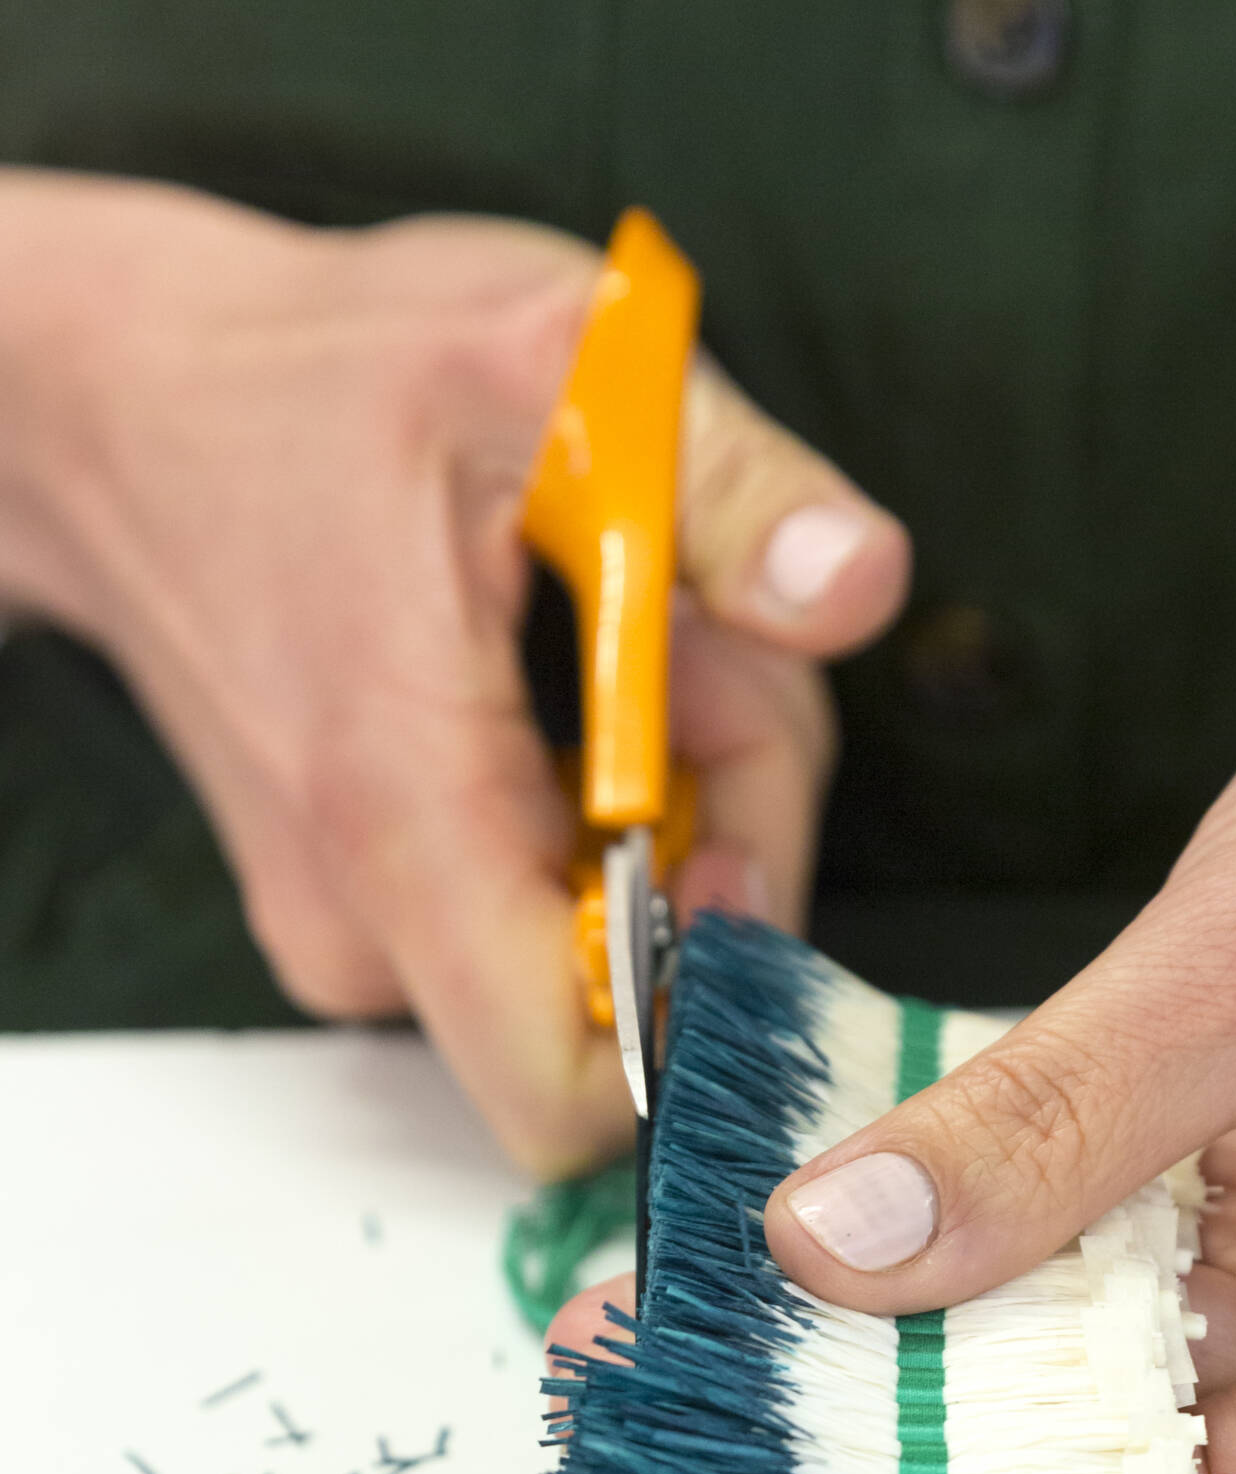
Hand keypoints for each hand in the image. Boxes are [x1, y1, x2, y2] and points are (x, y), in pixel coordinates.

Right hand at [0, 173, 908, 1174]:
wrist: (122, 410)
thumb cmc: (313, 378)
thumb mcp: (549, 361)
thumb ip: (725, 482)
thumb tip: (854, 586)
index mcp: (401, 816)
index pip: (569, 1092)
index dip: (702, 1005)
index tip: (732, 839)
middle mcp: (366, 920)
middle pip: (637, 1004)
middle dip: (728, 831)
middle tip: (700, 642)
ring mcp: (361, 934)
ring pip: (614, 954)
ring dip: (685, 806)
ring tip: (630, 634)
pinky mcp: (372, 919)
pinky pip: (557, 919)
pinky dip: (617, 815)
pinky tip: (583, 684)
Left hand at [761, 508, 1235, 1473]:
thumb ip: (1056, 1116)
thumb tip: (853, 1242)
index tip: (820, 1438)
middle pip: (1155, 1463)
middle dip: (963, 1411)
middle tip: (750, 1360)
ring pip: (1121, 1371)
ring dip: (973, 1320)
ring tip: (788, 1287)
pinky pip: (1128, 1266)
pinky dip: (1023, 1231)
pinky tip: (900, 1200)